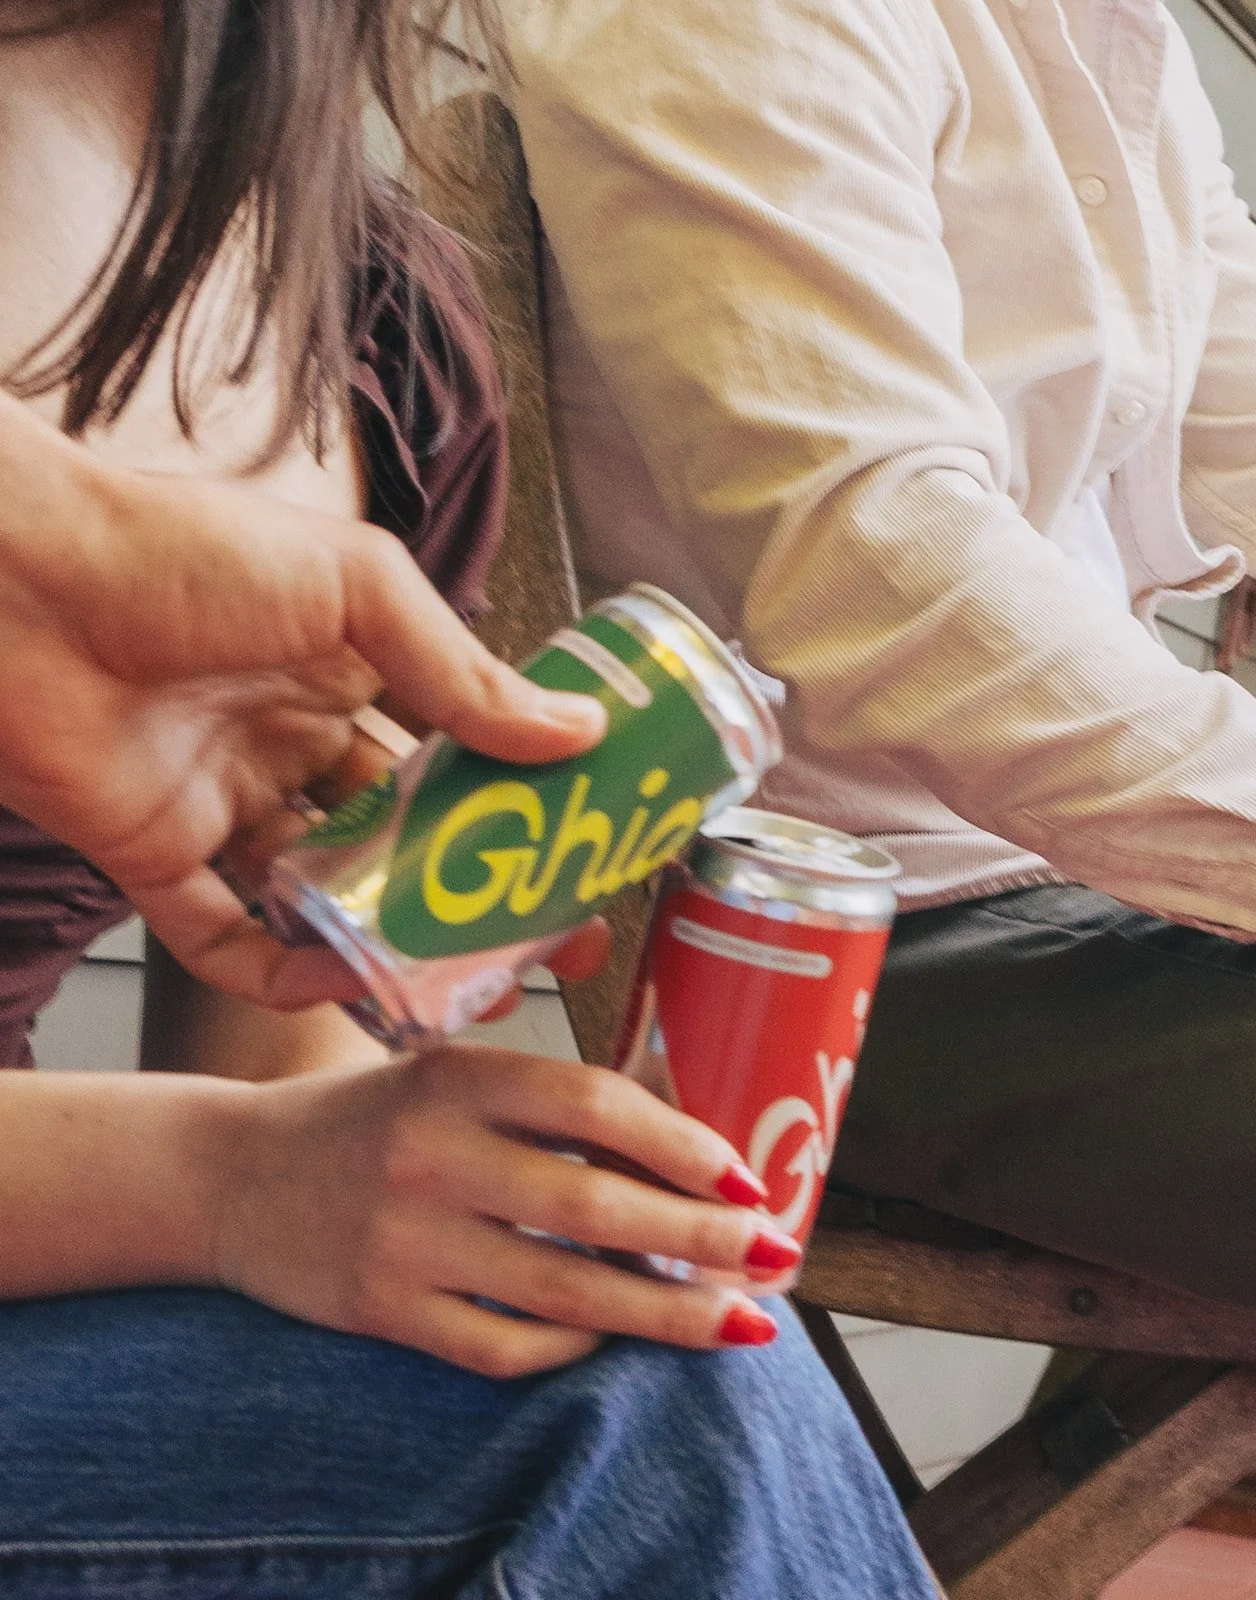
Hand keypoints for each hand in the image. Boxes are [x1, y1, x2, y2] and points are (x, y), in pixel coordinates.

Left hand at [0, 396, 604, 1005]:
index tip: (577, 854)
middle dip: (469, 896)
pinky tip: (332, 979)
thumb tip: (575, 730)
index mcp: (345, 674)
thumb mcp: (355, 588)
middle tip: (539, 944)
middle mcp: (291, 745)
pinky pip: (223, 937)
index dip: (512, 810)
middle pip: (399, 840)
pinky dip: (275, 968)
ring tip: (453, 982)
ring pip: (323, 898)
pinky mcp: (156, 855)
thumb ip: (459, 669)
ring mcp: (226, 804)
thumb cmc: (185, 553)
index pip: (449, 758)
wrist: (18, 578)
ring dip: (383, 942)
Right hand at [214, 1048, 800, 1376]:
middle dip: (703, 1241)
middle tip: (775, 1257)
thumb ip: (546, 1099)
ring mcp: (405, 1242)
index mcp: (457, 1077)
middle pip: (596, 1209)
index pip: (594, 1105)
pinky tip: (615, 1334)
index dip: (683, 1144)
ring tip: (736, 1321)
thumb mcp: (448, 1074)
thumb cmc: (371, 1118)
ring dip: (665, 1312)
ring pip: (565, 1292)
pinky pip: (504, 1347)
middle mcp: (431, 1156)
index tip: (747, 1178)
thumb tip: (687, 1133)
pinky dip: (573, 1346)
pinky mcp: (384, 1313)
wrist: (231, 1174)